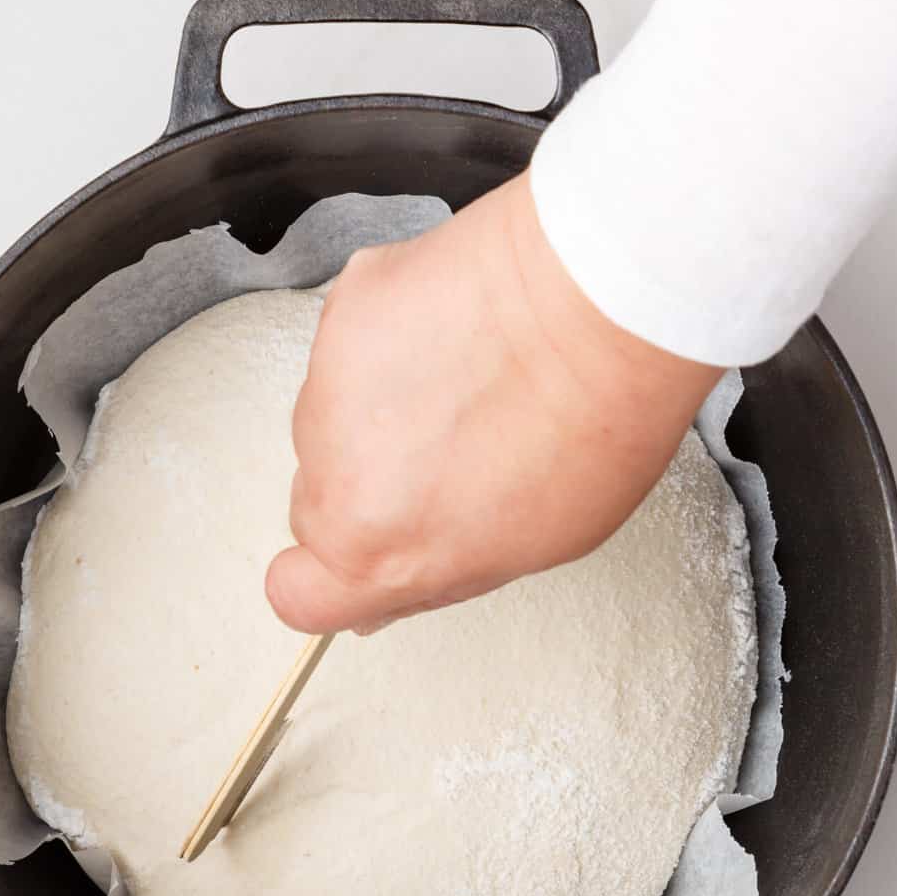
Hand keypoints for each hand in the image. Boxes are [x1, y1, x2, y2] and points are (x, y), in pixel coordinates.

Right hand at [266, 171, 720, 633]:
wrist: (598, 300)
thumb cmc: (592, 420)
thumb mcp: (537, 543)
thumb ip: (442, 568)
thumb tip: (399, 577)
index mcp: (377, 550)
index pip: (298, 595)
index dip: (328, 581)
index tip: (363, 561)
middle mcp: (335, 475)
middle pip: (318, 504)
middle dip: (372, 491)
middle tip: (450, 461)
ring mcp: (329, 386)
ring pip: (334, 420)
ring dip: (382, 413)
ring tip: (469, 387)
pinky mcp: (342, 311)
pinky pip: (354, 344)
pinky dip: (394, 344)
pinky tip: (462, 335)